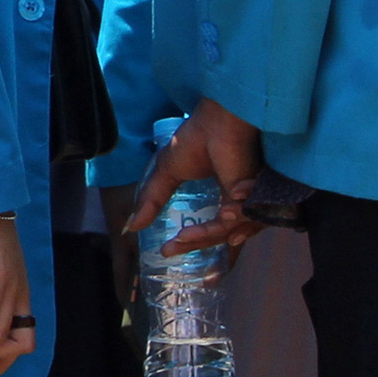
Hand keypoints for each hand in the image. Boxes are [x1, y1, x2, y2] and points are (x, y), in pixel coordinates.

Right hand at [130, 96, 263, 254]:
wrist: (215, 122)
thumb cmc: (196, 140)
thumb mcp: (167, 173)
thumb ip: (151, 200)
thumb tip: (130, 227)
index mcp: (222, 199)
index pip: (216, 232)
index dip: (199, 248)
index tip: (173, 254)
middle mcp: (237, 205)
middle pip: (219, 239)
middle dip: (192, 247)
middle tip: (169, 250)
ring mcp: (244, 204)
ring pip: (223, 235)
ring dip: (199, 240)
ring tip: (178, 240)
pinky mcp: (247, 200)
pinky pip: (229, 224)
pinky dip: (211, 229)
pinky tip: (193, 227)